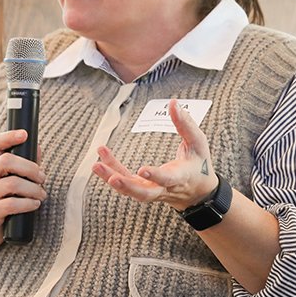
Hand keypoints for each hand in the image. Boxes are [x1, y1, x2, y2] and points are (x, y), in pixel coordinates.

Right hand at [0, 129, 46, 255]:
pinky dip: (28, 204)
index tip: (25, 134)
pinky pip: (12, 204)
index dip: (9, 136)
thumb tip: (38, 148)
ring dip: (33, 189)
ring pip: (12, 183)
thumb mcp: (8, 185)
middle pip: (7, 161)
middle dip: (31, 168)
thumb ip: (23, 168)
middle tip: (42, 179)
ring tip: (41, 195)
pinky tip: (34, 205)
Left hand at [93, 98, 217, 209]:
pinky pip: (126, 182)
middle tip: (113, 179)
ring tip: (96, 166)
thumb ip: (186, 124)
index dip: (156, 175)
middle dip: (128, 186)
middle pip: (145, 193)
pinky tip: (100, 160)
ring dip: (112, 180)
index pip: (168, 179)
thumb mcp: (198, 143)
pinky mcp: (143, 189)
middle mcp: (164, 188)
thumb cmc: (199, 163)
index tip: (142, 169)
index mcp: (181, 177)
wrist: (198, 192)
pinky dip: (112, 172)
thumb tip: (173, 103)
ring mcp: (152, 191)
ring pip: (131, 191)